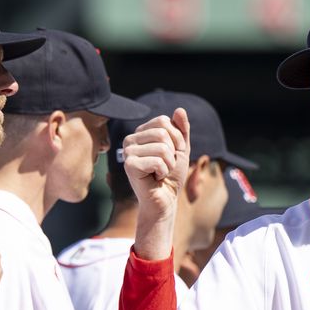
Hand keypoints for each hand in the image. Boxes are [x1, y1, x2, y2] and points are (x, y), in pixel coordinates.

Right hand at [122, 109, 189, 261]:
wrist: (166, 199)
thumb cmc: (171, 175)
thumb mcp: (181, 149)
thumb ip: (181, 130)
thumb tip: (179, 110)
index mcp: (141, 132)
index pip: (164, 121)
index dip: (176, 138)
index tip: (172, 154)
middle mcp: (131, 139)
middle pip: (163, 133)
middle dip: (173, 152)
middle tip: (166, 165)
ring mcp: (128, 152)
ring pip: (161, 147)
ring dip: (169, 164)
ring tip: (161, 172)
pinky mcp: (129, 165)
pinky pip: (157, 160)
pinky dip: (163, 171)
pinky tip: (156, 178)